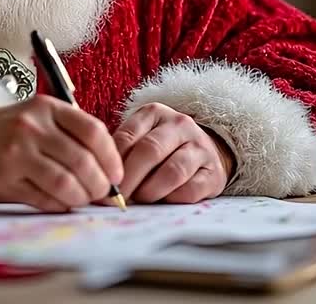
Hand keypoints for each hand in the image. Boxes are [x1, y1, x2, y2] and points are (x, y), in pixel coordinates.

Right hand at [0, 95, 123, 211]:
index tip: (117, 174)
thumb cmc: (7, 132)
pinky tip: (61, 203)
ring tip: (82, 200)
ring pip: (65, 183)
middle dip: (100, 184)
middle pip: (82, 161)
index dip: (112, 157)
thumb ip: (71, 135)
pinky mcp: (4, 182)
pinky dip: (59, 205)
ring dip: (81, 198)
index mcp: (45, 107)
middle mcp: (31, 128)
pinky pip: (44, 199)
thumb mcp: (38, 117)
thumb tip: (108, 170)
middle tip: (103, 193)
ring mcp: (15, 155)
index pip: (93, 131)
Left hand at [113, 103, 231, 203]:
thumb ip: (122, 153)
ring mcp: (200, 147)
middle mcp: (180, 125)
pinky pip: (190, 190)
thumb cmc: (162, 148)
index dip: (112, 163)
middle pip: (150, 151)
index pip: (128, 136)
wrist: (204, 152)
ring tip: (139, 200)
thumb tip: (102, 181)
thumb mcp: (141, 138)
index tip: (103, 183)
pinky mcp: (214, 173)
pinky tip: (162, 201)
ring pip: (172, 171)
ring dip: (150, 190)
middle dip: (129, 179)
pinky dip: (172, 199)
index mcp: (155, 113)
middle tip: (118, 197)